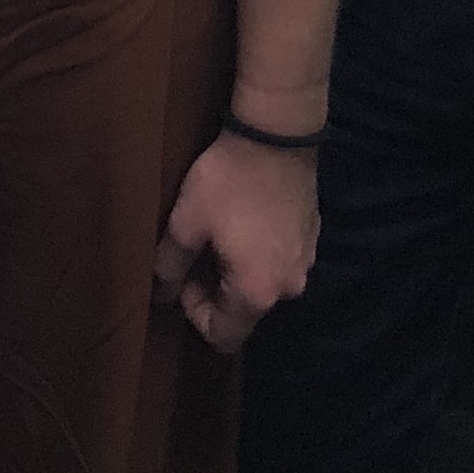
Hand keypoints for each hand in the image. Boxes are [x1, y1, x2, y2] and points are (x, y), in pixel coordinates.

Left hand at [154, 131, 319, 355]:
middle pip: (244, 311)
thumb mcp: (186, 221)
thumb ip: (170, 265)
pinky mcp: (311, 240)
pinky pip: (278, 262)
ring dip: (235, 270)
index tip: (182, 278)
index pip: (224, 336)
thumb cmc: (228, 182)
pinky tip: (242, 220)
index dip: (195, 314)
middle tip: (193, 250)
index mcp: (257, 292)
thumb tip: (161, 293)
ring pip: (261, 285)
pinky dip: (257, 253)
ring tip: (215, 232)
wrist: (278, 136)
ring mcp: (306, 264)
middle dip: (213, 290)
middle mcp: (288, 288)